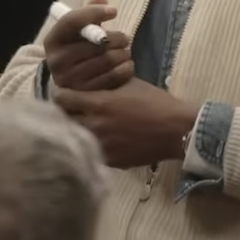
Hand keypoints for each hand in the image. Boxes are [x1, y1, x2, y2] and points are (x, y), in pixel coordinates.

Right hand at [44, 0, 133, 91]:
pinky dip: (125, 68)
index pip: (72, 21)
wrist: (68, 84)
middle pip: (95, 42)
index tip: (114, 11)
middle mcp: (57, 61)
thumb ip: (88, 13)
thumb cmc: (75, 50)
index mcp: (52, 41)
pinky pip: (113, 77)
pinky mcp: (85, 94)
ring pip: (107, 59)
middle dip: (117, 37)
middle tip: (125, 38)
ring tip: (126, 51)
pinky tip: (127, 64)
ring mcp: (70, 79)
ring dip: (123, 53)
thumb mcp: (76, 32)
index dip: (94, 12)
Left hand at [53, 81, 199, 169]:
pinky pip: (91, 152)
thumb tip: (88, 78)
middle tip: (72, 111)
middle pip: (63, 120)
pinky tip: (100, 140)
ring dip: (76, 132)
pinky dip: (91, 146)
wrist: (178, 131)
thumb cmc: (155, 102)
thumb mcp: (129, 83)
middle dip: (65, 114)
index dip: (61, 95)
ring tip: (84, 127)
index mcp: (98, 104)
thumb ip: (105, 82)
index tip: (66, 94)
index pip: (61, 98)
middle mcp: (94, 126)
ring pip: (75, 139)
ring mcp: (101, 146)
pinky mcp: (110, 161)